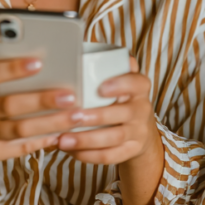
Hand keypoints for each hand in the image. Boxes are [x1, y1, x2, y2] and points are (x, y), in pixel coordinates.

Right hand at [0, 33, 88, 186]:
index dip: (11, 69)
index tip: (38, 61)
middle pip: (7, 106)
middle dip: (41, 100)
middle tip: (71, 94)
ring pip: (16, 130)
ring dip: (49, 124)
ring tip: (76, 116)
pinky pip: (16, 149)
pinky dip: (39, 142)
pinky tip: (61, 134)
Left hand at [54, 57, 163, 204]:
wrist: (140, 130)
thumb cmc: (119, 97)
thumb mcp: (120, 79)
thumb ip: (107, 65)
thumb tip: (80, 48)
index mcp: (139, 88)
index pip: (137, 83)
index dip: (121, 84)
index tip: (100, 87)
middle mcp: (142, 110)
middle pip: (122, 114)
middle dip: (96, 117)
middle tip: (72, 116)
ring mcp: (138, 133)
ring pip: (113, 139)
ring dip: (86, 140)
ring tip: (63, 139)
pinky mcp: (130, 151)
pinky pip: (110, 157)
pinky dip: (89, 156)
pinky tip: (70, 151)